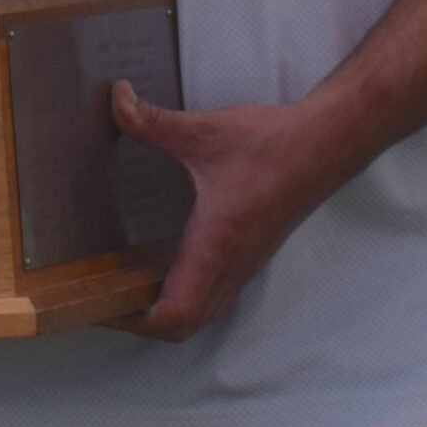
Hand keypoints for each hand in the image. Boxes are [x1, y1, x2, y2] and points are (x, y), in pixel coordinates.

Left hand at [108, 82, 338, 341]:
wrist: (325, 145)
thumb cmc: (274, 145)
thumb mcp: (204, 131)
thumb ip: (154, 120)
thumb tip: (118, 101)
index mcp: (215, 245)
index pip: (174, 314)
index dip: (134, 320)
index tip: (101, 302)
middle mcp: (231, 265)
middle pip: (183, 326)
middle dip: (140, 322)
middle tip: (106, 297)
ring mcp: (244, 265)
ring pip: (202, 315)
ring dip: (165, 312)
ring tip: (129, 287)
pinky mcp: (251, 255)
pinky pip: (215, 297)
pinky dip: (186, 297)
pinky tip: (167, 267)